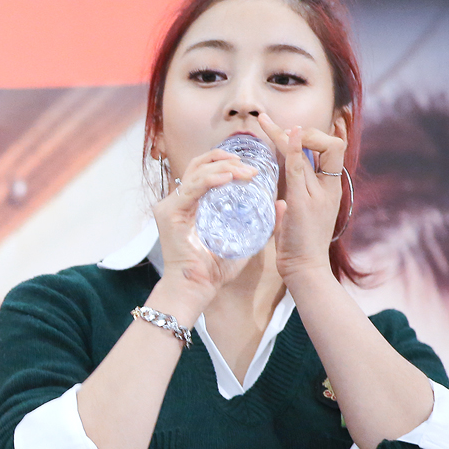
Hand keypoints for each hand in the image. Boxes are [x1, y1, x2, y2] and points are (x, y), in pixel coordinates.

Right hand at [150, 148, 255, 318]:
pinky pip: (191, 189)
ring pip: (197, 173)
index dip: (226, 162)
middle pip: (199, 165)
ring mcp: (170, 206)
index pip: (205, 171)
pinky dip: (209, 180)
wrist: (196, 289)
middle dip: (226, 160)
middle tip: (250, 167)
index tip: (250, 166)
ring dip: (223, 168)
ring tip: (245, 172)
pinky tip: (227, 178)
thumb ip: (258, 222)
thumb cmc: (215, 269)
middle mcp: (177, 201)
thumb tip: (279, 203)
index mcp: (190, 204)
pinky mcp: (169, 214)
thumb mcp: (242, 238)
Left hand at [260, 111, 346, 283]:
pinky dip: (295, 148)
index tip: (299, 126)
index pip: (334, 152)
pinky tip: (290, 132)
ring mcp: (319, 193)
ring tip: (265, 121)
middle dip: (309, 132)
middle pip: (331, 145)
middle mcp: (329, 188)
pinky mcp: (304, 201)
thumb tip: (279, 202)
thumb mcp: (296, 221)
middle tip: (279, 128)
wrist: (305, 268)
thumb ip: (291, 206)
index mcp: (330, 190)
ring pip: (317, 150)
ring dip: (291, 133)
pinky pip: (301, 168)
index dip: (322, 134)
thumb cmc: (299, 247)